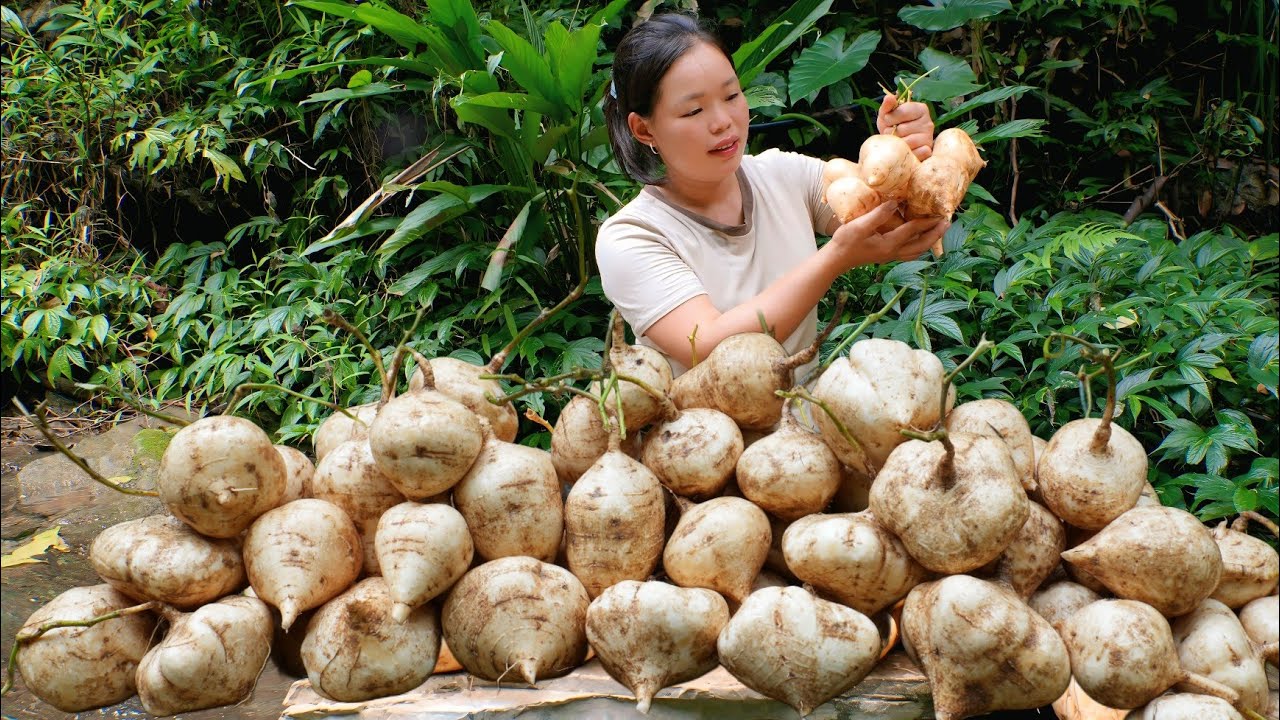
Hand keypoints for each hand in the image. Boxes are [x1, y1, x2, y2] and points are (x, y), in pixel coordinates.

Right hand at [831, 201, 949, 266]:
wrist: (836, 259)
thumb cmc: (845, 242)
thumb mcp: (859, 226)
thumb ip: (878, 214)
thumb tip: (895, 202)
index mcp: (889, 244)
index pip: (913, 230)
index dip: (927, 221)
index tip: (939, 212)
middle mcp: (893, 252)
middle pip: (921, 245)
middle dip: (935, 234)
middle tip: (947, 223)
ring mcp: (890, 256)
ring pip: (917, 251)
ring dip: (929, 241)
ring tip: (938, 230)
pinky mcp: (886, 255)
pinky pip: (909, 252)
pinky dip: (919, 245)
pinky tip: (919, 238)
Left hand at [877, 94, 933, 160]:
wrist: (896, 144)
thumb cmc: (892, 126)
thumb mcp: (886, 113)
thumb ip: (887, 105)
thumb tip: (889, 97)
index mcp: (921, 109)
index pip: (902, 112)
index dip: (889, 118)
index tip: (888, 120)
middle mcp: (928, 122)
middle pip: (901, 129)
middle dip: (891, 133)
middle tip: (893, 133)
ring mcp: (929, 137)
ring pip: (906, 142)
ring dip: (897, 144)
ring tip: (897, 141)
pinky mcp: (928, 150)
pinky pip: (915, 153)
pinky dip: (907, 153)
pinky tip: (905, 150)